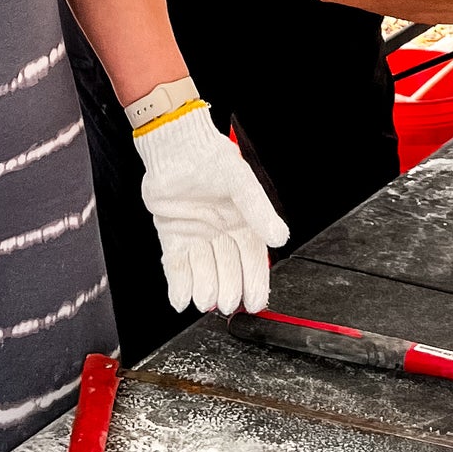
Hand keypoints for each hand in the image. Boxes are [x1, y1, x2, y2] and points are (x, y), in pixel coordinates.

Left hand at [130, 90, 289, 314]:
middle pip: (228, 268)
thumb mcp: (242, 184)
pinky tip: (180, 298)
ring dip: (204, 287)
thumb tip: (280, 238)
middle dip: (229, 287)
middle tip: (230, 304)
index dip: (255, 281)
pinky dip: (178, 282)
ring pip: (203, 269)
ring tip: (206, 301)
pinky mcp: (173, 235)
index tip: (256, 301)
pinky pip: (177, 264)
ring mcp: (196, 235)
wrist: (176, 147)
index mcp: (243, 221)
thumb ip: (259, 212)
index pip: (252, 258)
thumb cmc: (212, 159)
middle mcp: (221, 232)